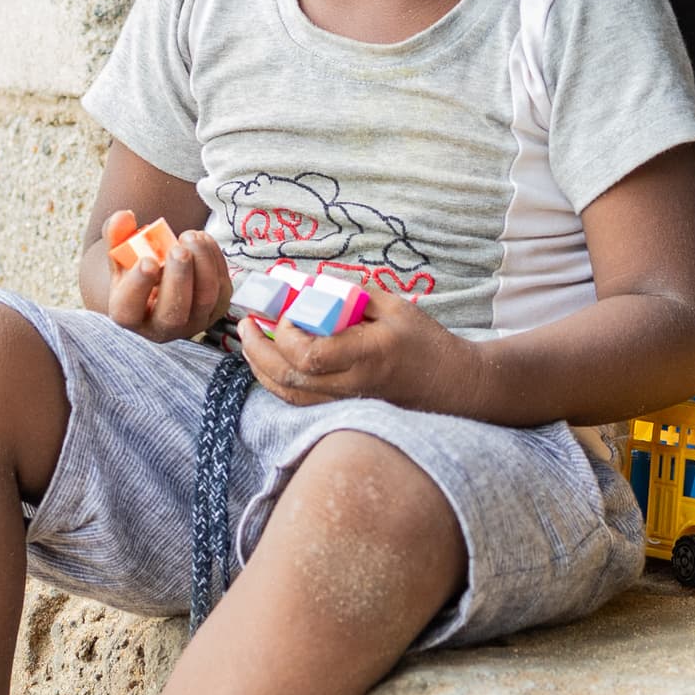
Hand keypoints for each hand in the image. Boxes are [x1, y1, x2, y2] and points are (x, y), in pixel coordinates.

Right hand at [102, 212, 231, 341]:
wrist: (160, 284)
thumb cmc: (135, 269)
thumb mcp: (121, 253)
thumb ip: (117, 234)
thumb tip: (125, 217)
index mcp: (129, 315)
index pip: (129, 311)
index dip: (138, 286)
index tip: (147, 261)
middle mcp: (161, 328)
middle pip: (172, 314)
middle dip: (178, 279)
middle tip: (178, 249)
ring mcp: (192, 322)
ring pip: (204, 300)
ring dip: (202, 265)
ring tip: (192, 237)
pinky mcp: (216, 310)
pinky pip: (222, 288)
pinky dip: (215, 260)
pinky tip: (203, 240)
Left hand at [236, 280, 482, 415]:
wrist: (449, 385)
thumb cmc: (425, 342)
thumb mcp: (394, 306)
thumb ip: (351, 296)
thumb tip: (310, 285)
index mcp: (367, 356)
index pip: (309, 355)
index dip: (286, 334)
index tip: (286, 312)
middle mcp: (352, 385)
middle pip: (289, 378)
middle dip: (258, 350)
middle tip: (245, 324)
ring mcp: (346, 402)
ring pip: (289, 394)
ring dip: (261, 368)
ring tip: (249, 341)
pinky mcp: (342, 409)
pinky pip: (299, 401)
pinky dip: (277, 382)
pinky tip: (268, 362)